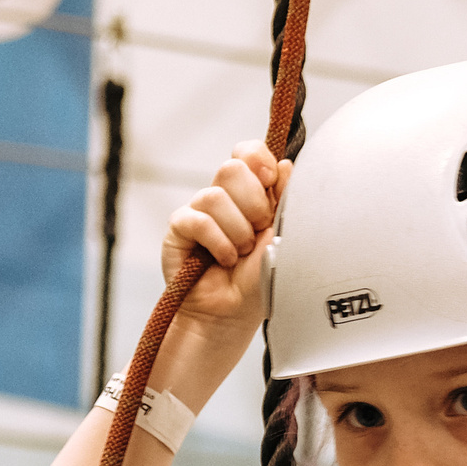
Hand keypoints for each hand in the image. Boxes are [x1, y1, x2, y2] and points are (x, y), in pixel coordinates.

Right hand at [163, 141, 289, 340]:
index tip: (271, 180)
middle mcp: (224, 197)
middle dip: (253, 203)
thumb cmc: (259, 279)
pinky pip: (197, 220)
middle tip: (258, 230)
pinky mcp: (179, 228)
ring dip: (237, 230)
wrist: (235, 313)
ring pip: (215, 196)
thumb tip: (288, 165)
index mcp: (251, 193)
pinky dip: (218, 242)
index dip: (259, 159)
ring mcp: (199, 210)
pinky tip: (224, 259)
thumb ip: (285, 201)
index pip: (248, 152)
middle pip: (232, 168)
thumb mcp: (282, 237)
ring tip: (240, 253)